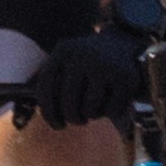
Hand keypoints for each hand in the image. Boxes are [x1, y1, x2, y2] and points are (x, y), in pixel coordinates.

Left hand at [33, 18, 153, 132]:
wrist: (125, 41)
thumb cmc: (89, 63)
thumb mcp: (69, 63)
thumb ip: (54, 84)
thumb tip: (40, 114)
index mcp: (63, 51)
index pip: (45, 88)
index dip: (48, 113)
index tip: (57, 124)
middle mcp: (82, 55)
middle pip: (68, 103)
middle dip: (73, 118)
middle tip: (78, 120)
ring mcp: (105, 65)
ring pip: (89, 109)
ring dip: (91, 115)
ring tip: (94, 108)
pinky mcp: (125, 77)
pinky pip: (111, 110)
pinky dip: (110, 113)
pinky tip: (111, 103)